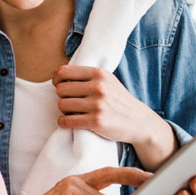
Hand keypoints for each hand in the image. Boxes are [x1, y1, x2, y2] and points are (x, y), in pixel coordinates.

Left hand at [53, 65, 177, 169]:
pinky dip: (64, 123)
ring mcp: (98, 105)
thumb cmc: (118, 101)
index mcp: (99, 74)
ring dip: (64, 111)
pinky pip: (66, 121)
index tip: (59, 85)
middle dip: (62, 97)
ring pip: (62, 105)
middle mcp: (98, 87)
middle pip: (60, 90)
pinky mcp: (96, 121)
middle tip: (70, 102)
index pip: (63, 71)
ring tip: (73, 112)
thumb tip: (58, 75)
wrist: (139, 121)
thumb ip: (87, 76)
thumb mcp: (107, 81)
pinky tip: (70, 122)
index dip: (56, 79)